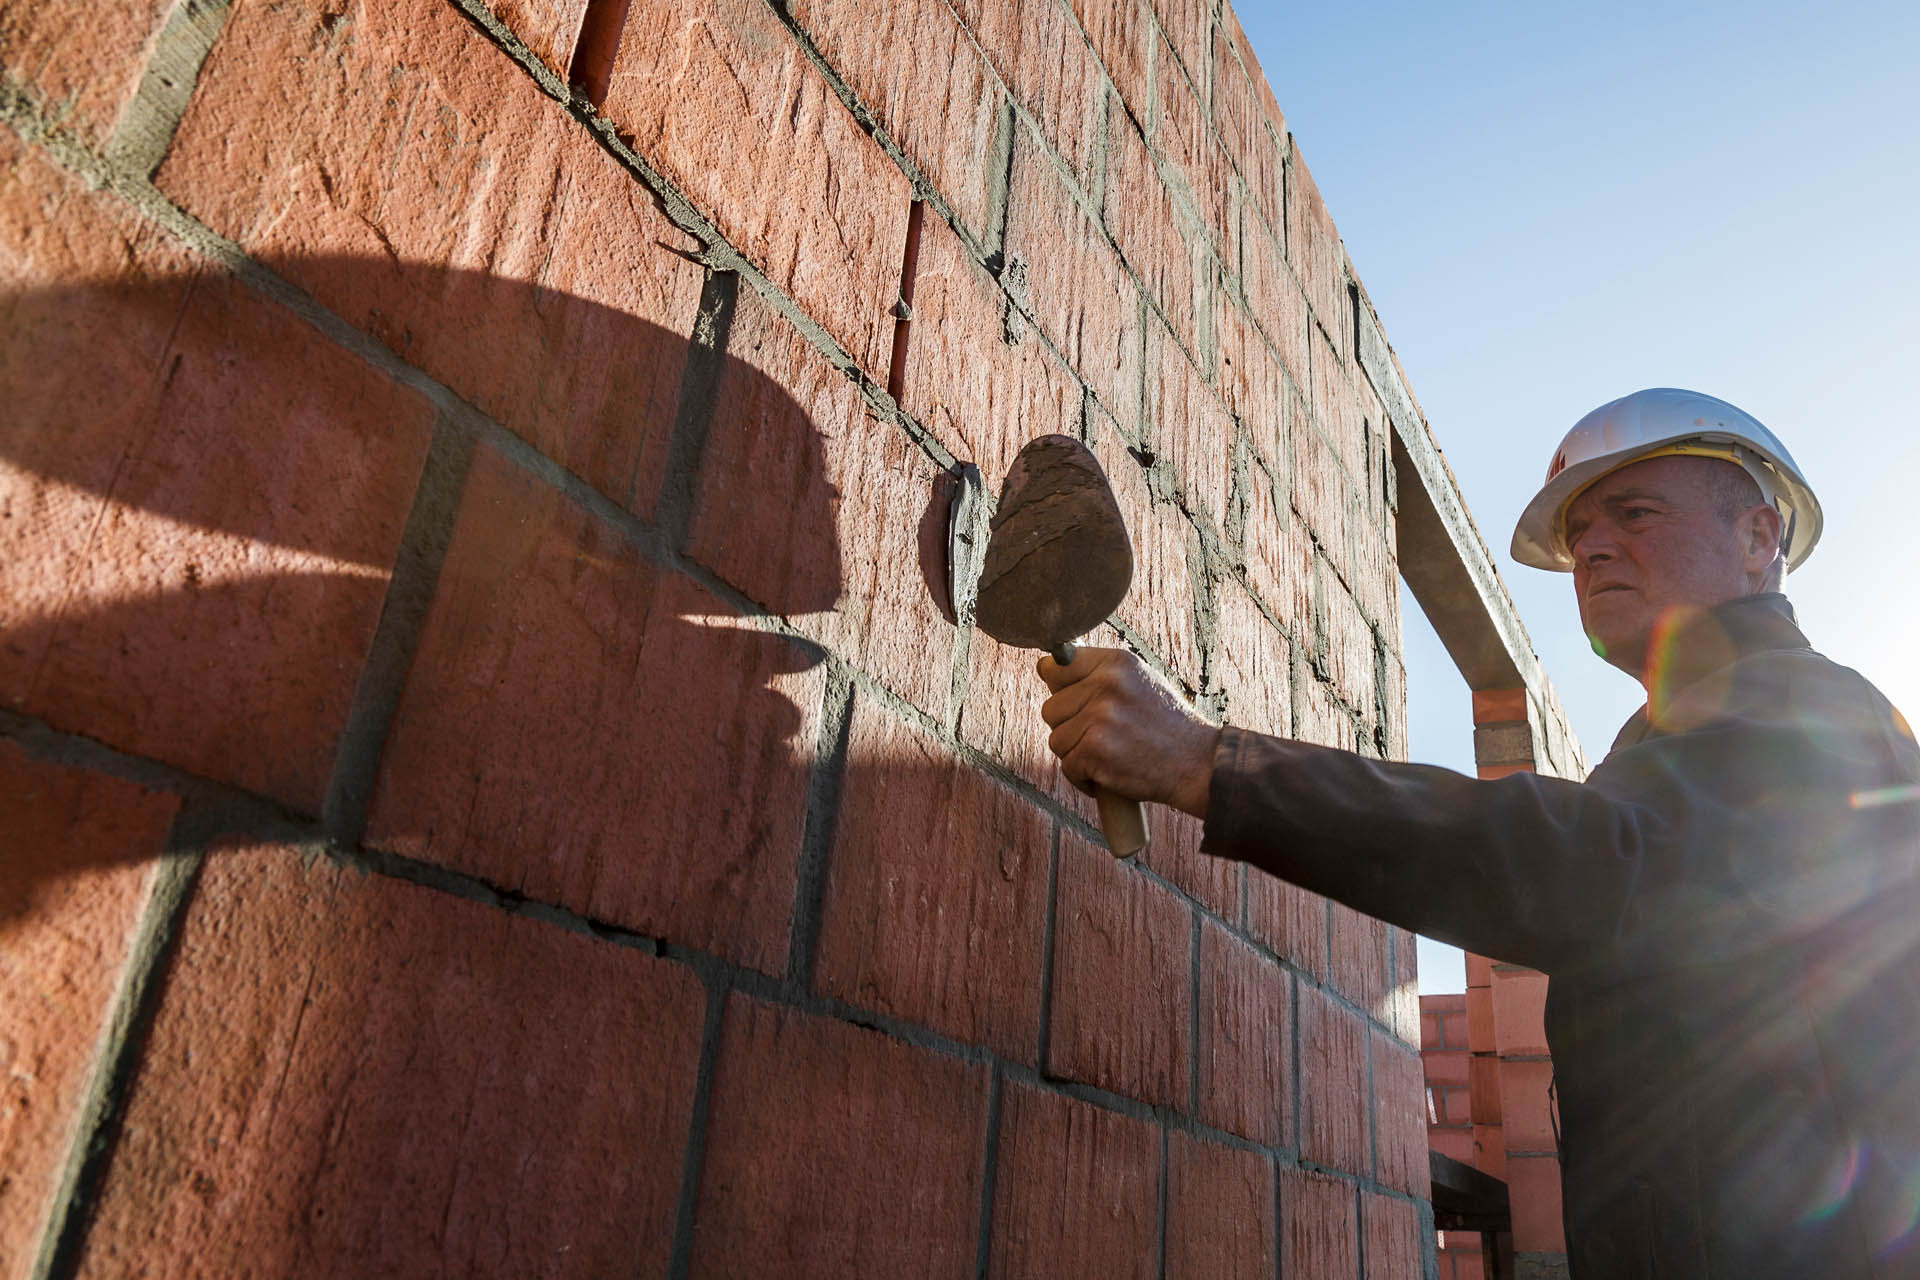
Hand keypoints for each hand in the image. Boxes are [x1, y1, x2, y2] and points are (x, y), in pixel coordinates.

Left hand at [1037, 648, 1218, 817]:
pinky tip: (1108, 775)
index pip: (1055, 666)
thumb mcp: (1138, 683)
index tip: (1074, 704)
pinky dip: (1083, 779)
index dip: (1059, 689)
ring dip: (1076, 755)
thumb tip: (1047, 670)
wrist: (1198, 765)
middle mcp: (1106, 683)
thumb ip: (1099, 675)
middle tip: (1103, 738)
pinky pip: (1067, 766)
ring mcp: (1100, 716)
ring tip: (1109, 756)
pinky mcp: (1094, 749)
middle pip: (1051, 709)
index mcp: (1115, 662)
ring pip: (1056, 739)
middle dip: (1070, 729)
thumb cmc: (1167, 728)